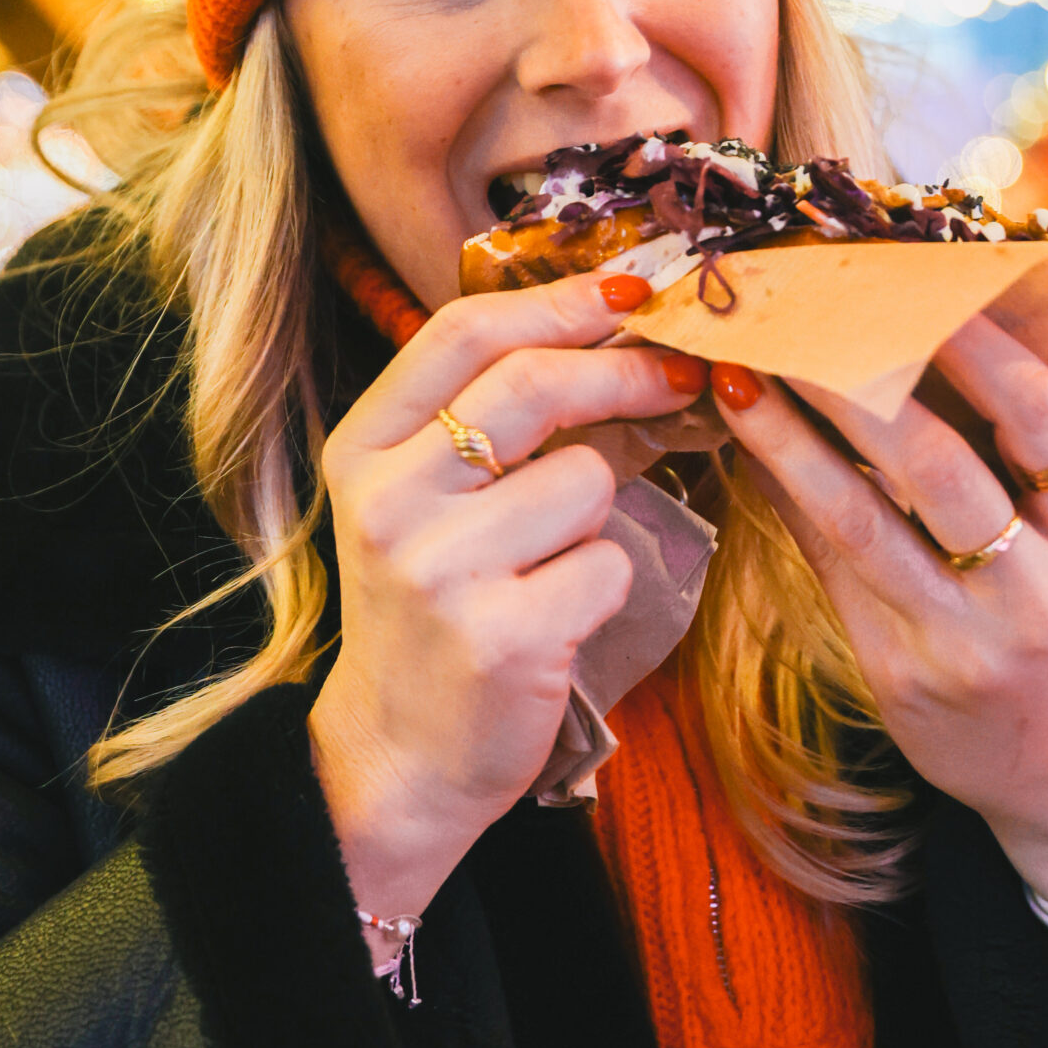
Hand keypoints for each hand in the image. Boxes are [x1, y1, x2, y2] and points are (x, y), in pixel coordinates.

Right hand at [309, 273, 707, 920]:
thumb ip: (495, 420)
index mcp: (364, 450)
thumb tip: (625, 331)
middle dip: (626, 371)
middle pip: (534, 385)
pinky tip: (561, 617)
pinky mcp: (503, 636)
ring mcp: (442, 570)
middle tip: (683, 374)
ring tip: (555, 561)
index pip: (463, 333)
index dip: (559, 302)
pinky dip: (607, 585)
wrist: (399, 754)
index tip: (631, 294)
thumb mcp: (428, 502)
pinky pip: (607, 565)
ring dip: (600, 514)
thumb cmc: (434, 611)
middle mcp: (390, 502)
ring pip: (586, 480)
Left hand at [712, 318, 1047, 911]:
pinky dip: (787, 501)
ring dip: (788, 440)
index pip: (1044, 424)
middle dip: (853, 382)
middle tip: (791, 315)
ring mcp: (961, 641)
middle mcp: (1035, 592)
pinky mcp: (898, 675)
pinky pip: (830, 569)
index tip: (917, 286)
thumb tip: (915, 336)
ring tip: (736, 378)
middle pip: (937, 466)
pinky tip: (747, 452)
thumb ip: (1021, 461)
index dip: (981, 350)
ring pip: (861, 521)